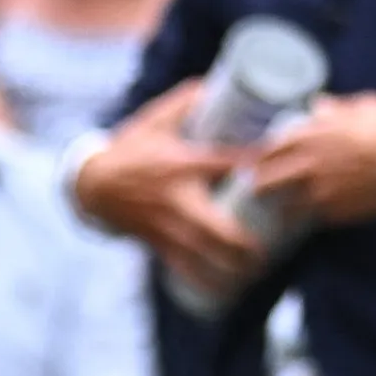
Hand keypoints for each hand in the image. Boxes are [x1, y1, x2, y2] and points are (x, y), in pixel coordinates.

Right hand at [73, 84, 256, 299]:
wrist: (92, 184)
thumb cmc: (132, 149)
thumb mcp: (158, 120)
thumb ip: (189, 102)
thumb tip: (221, 83)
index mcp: (181, 163)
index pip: (226, 162)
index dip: (257, 162)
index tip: (284, 162)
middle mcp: (177, 198)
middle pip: (219, 226)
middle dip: (249, 240)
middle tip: (277, 238)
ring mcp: (167, 225)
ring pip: (205, 252)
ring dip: (233, 265)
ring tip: (259, 268)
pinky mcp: (158, 241)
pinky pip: (184, 266)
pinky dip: (205, 280)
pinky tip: (226, 292)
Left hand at [250, 91, 375, 228]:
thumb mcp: (363, 106)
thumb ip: (336, 108)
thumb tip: (318, 105)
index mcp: (311, 135)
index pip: (271, 148)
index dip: (260, 155)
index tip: (255, 160)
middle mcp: (308, 164)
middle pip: (267, 179)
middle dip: (258, 184)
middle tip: (255, 187)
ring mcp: (318, 191)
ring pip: (284, 203)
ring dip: (278, 206)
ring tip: (275, 209)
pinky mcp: (333, 211)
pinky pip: (310, 217)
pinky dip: (304, 218)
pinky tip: (301, 220)